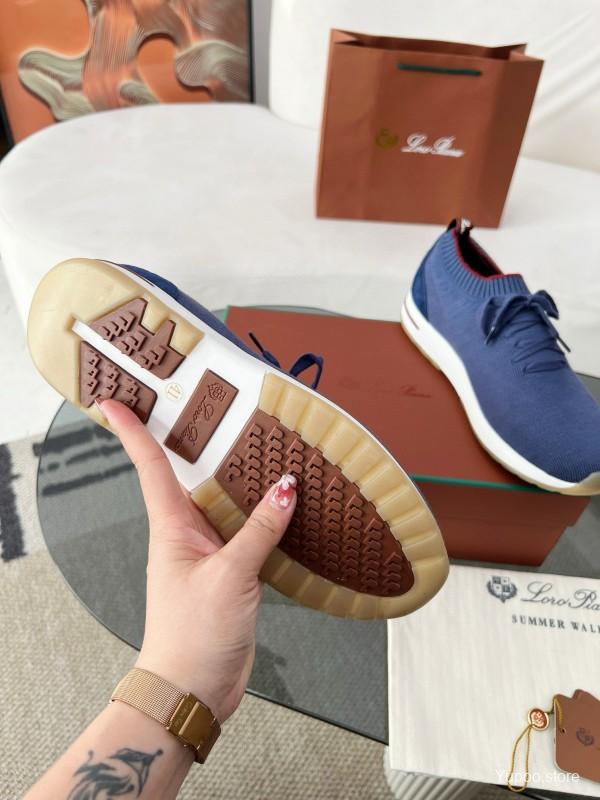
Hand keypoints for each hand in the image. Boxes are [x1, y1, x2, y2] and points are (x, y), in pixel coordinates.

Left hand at [98, 399, 296, 722]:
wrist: (193, 688)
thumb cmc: (193, 637)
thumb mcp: (230, 576)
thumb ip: (260, 530)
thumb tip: (284, 488)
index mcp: (172, 527)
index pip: (151, 467)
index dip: (132, 431)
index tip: (113, 401)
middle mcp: (187, 533)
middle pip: (191, 475)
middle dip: (197, 440)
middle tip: (208, 402)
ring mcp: (209, 551)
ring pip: (225, 502)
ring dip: (241, 478)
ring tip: (260, 444)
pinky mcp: (231, 570)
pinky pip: (247, 530)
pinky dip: (265, 515)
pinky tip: (284, 504)